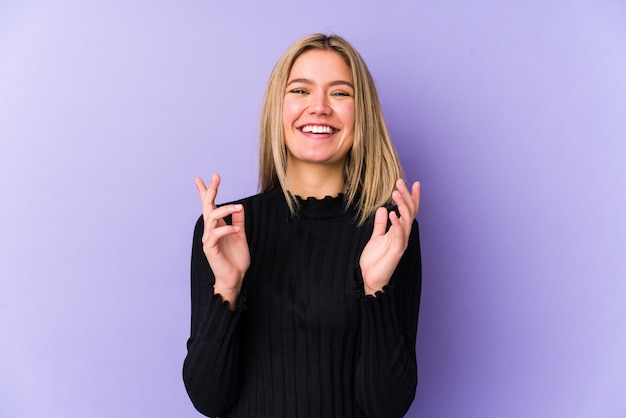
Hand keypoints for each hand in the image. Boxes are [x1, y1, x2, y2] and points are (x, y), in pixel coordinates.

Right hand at [196, 174, 249, 307]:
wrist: (235, 277)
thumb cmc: (236, 258)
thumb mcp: (241, 236)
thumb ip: (239, 222)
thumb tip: (240, 207)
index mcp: (217, 226)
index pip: (210, 206)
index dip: (207, 191)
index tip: (206, 177)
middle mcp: (210, 230)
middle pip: (207, 206)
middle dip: (211, 191)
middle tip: (216, 178)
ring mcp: (208, 239)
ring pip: (211, 217)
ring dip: (226, 210)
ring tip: (238, 207)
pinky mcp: (210, 248)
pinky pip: (215, 234)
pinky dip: (226, 229)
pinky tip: (236, 229)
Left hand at [359, 179, 419, 295]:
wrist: (369, 279)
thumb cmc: (374, 261)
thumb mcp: (376, 237)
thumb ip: (380, 224)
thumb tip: (382, 209)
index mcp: (399, 232)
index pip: (409, 211)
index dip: (412, 197)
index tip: (415, 182)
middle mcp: (403, 236)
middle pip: (410, 212)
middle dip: (406, 196)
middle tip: (400, 182)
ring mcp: (401, 243)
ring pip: (407, 221)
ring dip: (402, 206)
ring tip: (395, 193)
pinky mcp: (396, 252)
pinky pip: (399, 236)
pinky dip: (396, 224)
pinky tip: (392, 213)